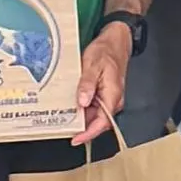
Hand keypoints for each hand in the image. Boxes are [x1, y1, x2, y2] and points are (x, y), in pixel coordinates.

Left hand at [74, 21, 132, 145]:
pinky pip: (94, 107)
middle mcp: (114, 99)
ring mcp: (110, 98)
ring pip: (95, 115)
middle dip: (83, 128)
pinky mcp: (105, 95)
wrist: (115, 42)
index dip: (89, 133)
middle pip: (98, 122)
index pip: (103, 122)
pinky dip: (83, 109)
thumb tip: (82, 102)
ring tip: (65, 120)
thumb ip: (87, 84)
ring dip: (82, 119)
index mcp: (113, 94)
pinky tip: (72, 108)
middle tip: (64, 130)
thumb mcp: (92, 65)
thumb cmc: (106, 51)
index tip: (77, 138)